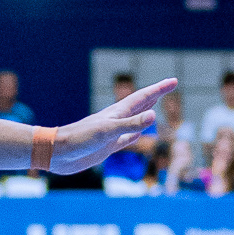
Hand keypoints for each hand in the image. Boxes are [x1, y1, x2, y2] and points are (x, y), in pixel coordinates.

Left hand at [48, 78, 177, 173]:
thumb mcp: (107, 132)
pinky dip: (136, 135)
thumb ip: (130, 124)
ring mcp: (112, 133)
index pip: (144, 97)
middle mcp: (117, 120)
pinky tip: (138, 135)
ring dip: (147, 113)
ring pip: (135, 120)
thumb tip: (154, 116)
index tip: (174, 81)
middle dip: (156, 95)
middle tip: (170, 86)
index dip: (160, 89)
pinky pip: (127, 138)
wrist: (58, 153)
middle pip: (142, 105)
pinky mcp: (107, 146)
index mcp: (118, 113)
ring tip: (156, 107)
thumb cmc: (80, 140)